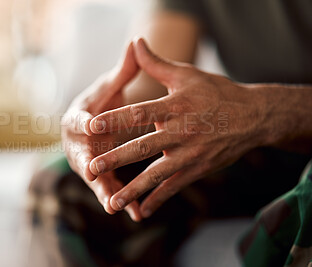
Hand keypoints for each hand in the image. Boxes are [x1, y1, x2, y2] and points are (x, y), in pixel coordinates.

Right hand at [61, 42, 142, 220]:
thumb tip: (136, 42)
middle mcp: (78, 145)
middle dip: (88, 165)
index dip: (82, 122)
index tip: (89, 125)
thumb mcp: (110, 89)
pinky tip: (136, 213)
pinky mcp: (101, 178)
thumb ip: (122, 71)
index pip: (77, 120)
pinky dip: (122, 201)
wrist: (96, 128)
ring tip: (116, 207)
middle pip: (82, 156)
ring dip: (106, 193)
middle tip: (92, 172)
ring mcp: (88, 164)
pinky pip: (111, 191)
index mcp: (77, 120)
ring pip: (97, 180)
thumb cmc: (102, 106)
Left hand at [88, 38, 265, 217]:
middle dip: (116, 159)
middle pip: (143, 147)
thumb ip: (156, 64)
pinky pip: (174, 187)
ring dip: (133, 189)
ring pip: (156, 174)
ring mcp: (189, 154)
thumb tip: (136, 42)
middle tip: (92, 168)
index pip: (138, 113)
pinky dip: (158, 199)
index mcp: (175, 106)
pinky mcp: (197, 169)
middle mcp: (181, 132)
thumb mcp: (186, 74)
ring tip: (112, 202)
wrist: (252, 117)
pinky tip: (141, 211)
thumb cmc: (215, 92)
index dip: (114, 119)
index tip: (90, 126)